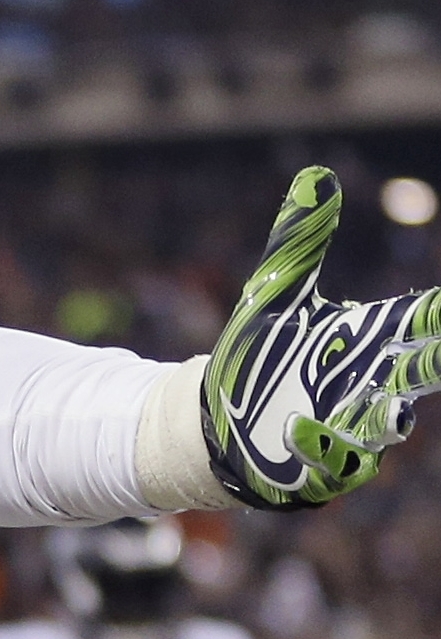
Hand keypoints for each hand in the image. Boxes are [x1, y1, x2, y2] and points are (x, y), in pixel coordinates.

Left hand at [204, 167, 440, 508]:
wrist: (219, 418)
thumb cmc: (261, 353)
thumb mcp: (274, 293)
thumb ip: (300, 240)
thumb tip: (316, 175)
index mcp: (370, 338)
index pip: (426, 318)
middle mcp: (376, 382)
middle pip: (425, 370)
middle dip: (435, 361)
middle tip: (435, 350)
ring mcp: (356, 426)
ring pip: (390, 423)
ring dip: (389, 416)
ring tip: (392, 410)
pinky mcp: (327, 463)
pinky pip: (340, 461)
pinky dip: (325, 448)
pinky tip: (297, 431)